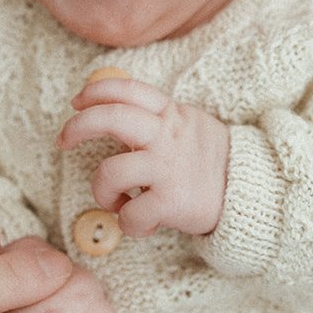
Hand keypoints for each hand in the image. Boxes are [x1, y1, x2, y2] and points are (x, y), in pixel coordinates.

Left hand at [58, 75, 229, 238]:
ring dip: (102, 190)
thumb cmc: (208, 162)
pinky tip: (140, 222)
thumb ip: (157, 117)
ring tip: (114, 200)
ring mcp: (169, 169)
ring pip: (110, 172)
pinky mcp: (173, 201)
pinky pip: (130, 214)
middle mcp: (168, 137)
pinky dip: (128, 223)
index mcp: (170, 115)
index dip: (95, 92)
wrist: (249, 194)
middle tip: (64, 141)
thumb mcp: (189, 125)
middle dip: (78, 127)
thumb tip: (111, 105)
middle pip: (112, 118)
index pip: (127, 89)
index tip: (77, 103)